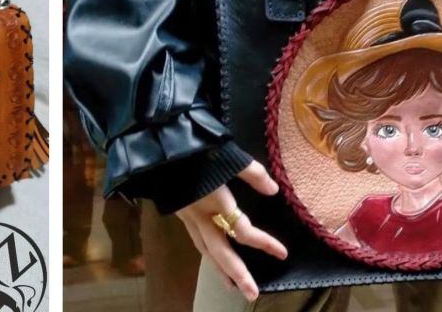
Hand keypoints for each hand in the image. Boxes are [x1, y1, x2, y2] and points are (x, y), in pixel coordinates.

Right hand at [175, 162, 288, 301]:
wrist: (159, 147)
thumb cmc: (196, 149)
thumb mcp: (228, 155)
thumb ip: (252, 173)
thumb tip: (273, 190)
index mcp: (215, 201)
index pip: (242, 229)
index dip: (263, 242)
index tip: (282, 254)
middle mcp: (201, 216)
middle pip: (220, 251)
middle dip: (237, 273)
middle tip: (252, 294)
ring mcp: (189, 217)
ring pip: (206, 250)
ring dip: (220, 270)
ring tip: (232, 288)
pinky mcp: (182, 215)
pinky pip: (197, 242)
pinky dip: (208, 255)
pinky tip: (214, 261)